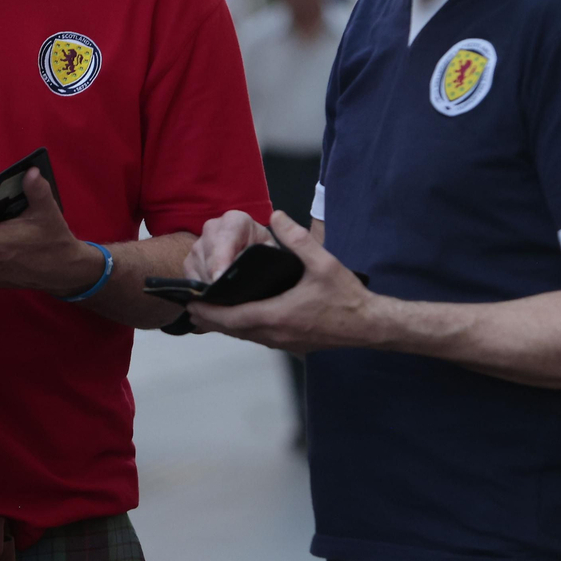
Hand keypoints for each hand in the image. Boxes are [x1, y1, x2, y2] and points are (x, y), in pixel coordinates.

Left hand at [188, 211, 373, 354]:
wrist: (369, 325)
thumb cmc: (347, 296)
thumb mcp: (323, 262)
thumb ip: (297, 238)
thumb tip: (276, 216)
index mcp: (278, 315)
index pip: (233, 317)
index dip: (210, 309)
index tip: (192, 301)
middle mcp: (276, 334)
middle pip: (232, 330)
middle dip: (210, 318)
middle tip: (191, 306)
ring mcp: (283, 342)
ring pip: (244, 336)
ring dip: (225, 325)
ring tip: (208, 310)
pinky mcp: (290, 344)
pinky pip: (257, 337)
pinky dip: (242, 328)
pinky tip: (240, 317)